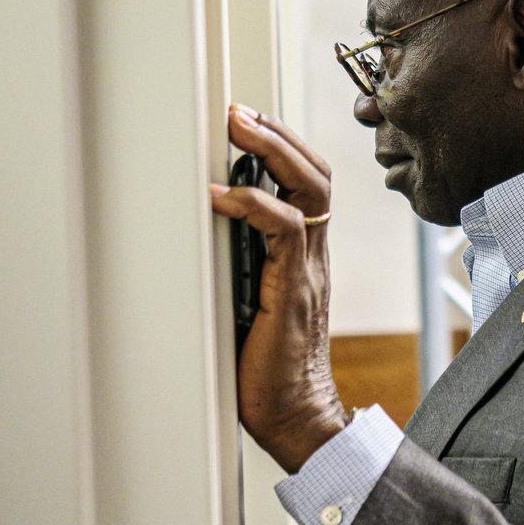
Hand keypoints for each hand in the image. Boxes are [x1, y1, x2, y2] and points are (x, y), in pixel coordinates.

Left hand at [210, 104, 345, 473]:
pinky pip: (286, 231)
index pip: (313, 186)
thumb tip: (206, 233)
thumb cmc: (269, 369)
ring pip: (309, 190)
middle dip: (279, 134)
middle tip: (240, 110)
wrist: (296, 414)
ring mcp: (308, 272)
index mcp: (307, 259)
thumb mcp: (254, 303)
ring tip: (239, 127)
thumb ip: (245, 267)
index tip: (251, 122)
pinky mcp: (293, 290)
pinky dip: (253, 205)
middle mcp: (315, 258)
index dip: (287, 147)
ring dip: (273, 151)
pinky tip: (221, 195)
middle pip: (317, 175)